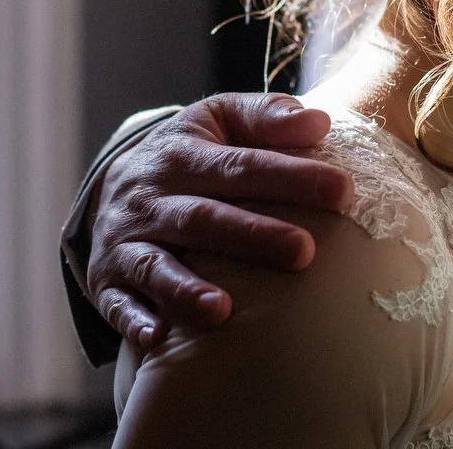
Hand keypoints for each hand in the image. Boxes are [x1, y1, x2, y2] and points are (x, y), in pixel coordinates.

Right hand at [86, 92, 354, 348]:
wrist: (111, 184)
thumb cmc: (189, 153)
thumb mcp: (218, 119)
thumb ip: (266, 116)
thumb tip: (319, 123)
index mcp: (183, 155)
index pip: (241, 166)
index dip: (291, 178)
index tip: (343, 192)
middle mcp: (151, 198)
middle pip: (203, 218)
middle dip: (253, 236)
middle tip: (304, 252)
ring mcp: (127, 242)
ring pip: (155, 264)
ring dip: (186, 288)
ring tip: (224, 309)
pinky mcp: (109, 281)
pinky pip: (116, 302)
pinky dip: (134, 319)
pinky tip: (158, 336)